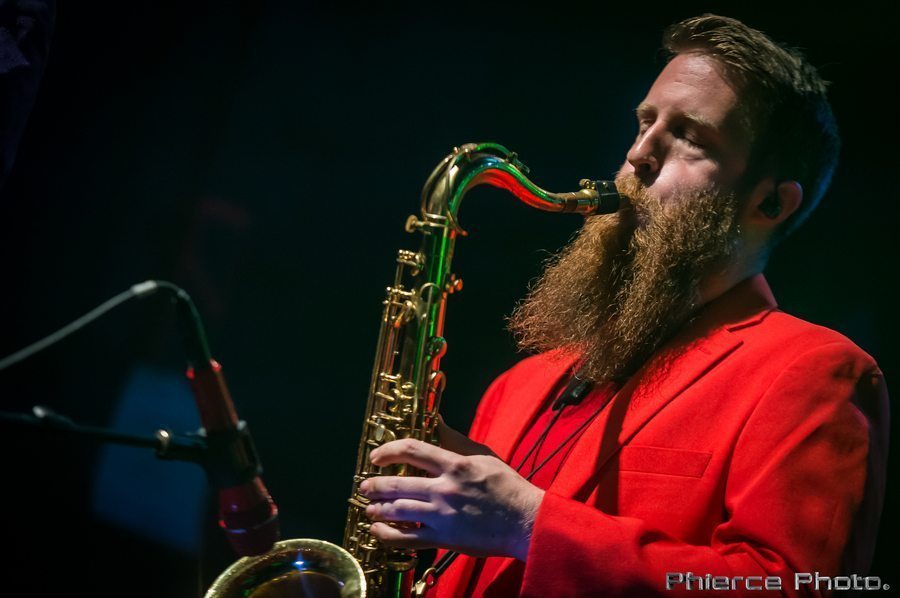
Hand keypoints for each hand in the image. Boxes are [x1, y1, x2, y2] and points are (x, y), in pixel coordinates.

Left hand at [360, 426, 544, 561]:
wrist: (525, 521)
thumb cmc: (507, 486)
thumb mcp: (483, 455)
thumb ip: (456, 440)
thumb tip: (437, 421)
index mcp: (455, 465)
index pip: (412, 451)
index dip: (388, 451)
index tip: (376, 456)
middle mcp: (445, 489)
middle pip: (398, 484)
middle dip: (375, 485)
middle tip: (364, 485)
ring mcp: (443, 516)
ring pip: (398, 510)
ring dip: (377, 508)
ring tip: (369, 507)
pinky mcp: (444, 539)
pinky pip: (408, 538)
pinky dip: (388, 535)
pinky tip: (377, 531)